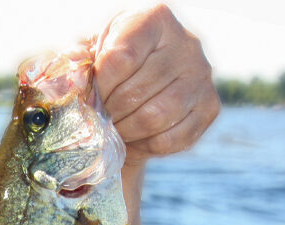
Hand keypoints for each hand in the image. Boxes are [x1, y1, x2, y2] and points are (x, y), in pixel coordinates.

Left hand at [93, 4, 218, 164]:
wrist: (142, 81)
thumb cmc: (111, 65)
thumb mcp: (94, 53)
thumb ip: (80, 64)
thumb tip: (74, 83)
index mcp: (155, 20)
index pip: (122, 58)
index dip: (100, 85)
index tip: (92, 94)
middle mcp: (187, 44)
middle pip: (138, 91)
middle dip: (111, 111)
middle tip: (101, 116)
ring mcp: (202, 76)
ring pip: (157, 117)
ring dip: (127, 129)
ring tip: (116, 126)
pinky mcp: (210, 107)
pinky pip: (173, 138)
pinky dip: (147, 144)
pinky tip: (137, 135)